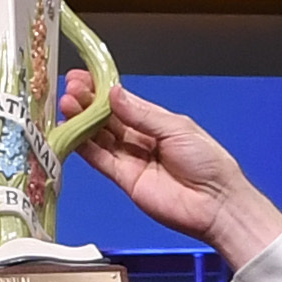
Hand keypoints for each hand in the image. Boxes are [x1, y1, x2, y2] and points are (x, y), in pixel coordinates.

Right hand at [69, 82, 281, 263]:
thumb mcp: (176, 128)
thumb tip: (114, 94)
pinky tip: (71, 133)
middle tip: (69, 89)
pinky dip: (84, 148)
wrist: (215, 204)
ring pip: (100, 137)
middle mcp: (141, 139)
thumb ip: (142, 115)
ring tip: (65, 106)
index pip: (123, 102)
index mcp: (157, 122)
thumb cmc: (208, 162)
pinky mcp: (125, 180)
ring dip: (81, 122)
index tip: (82, 77)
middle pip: (107, 119)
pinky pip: (100, 160)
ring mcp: (132, 159)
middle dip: (87, 103)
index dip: (102, 90)